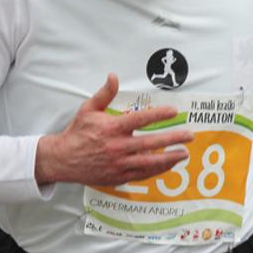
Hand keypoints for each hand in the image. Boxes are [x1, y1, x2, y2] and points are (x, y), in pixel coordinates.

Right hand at [35, 73, 192, 185]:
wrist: (63, 159)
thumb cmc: (78, 133)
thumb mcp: (89, 109)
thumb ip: (104, 94)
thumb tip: (113, 76)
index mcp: (112, 128)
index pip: (140, 120)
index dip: (158, 114)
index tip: (174, 111)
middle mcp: (117, 147)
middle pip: (151, 142)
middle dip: (172, 138)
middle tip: (189, 135)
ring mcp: (119, 163)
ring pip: (150, 161)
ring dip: (169, 158)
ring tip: (184, 153)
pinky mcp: (118, 176)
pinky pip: (142, 173)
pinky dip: (157, 169)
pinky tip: (168, 164)